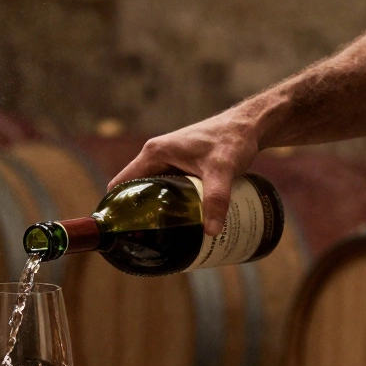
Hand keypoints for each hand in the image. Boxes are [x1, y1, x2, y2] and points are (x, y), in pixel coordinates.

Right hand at [109, 108, 261, 235]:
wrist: (249, 125)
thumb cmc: (232, 140)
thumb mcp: (221, 170)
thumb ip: (216, 199)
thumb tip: (211, 232)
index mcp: (154, 153)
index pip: (121, 184)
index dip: (116, 207)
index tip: (121, 232)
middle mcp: (156, 155)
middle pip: (136, 191)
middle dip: (138, 215)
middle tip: (145, 240)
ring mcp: (168, 160)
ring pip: (152, 190)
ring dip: (155, 210)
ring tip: (160, 236)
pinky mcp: (181, 165)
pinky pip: (167, 188)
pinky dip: (169, 203)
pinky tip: (178, 221)